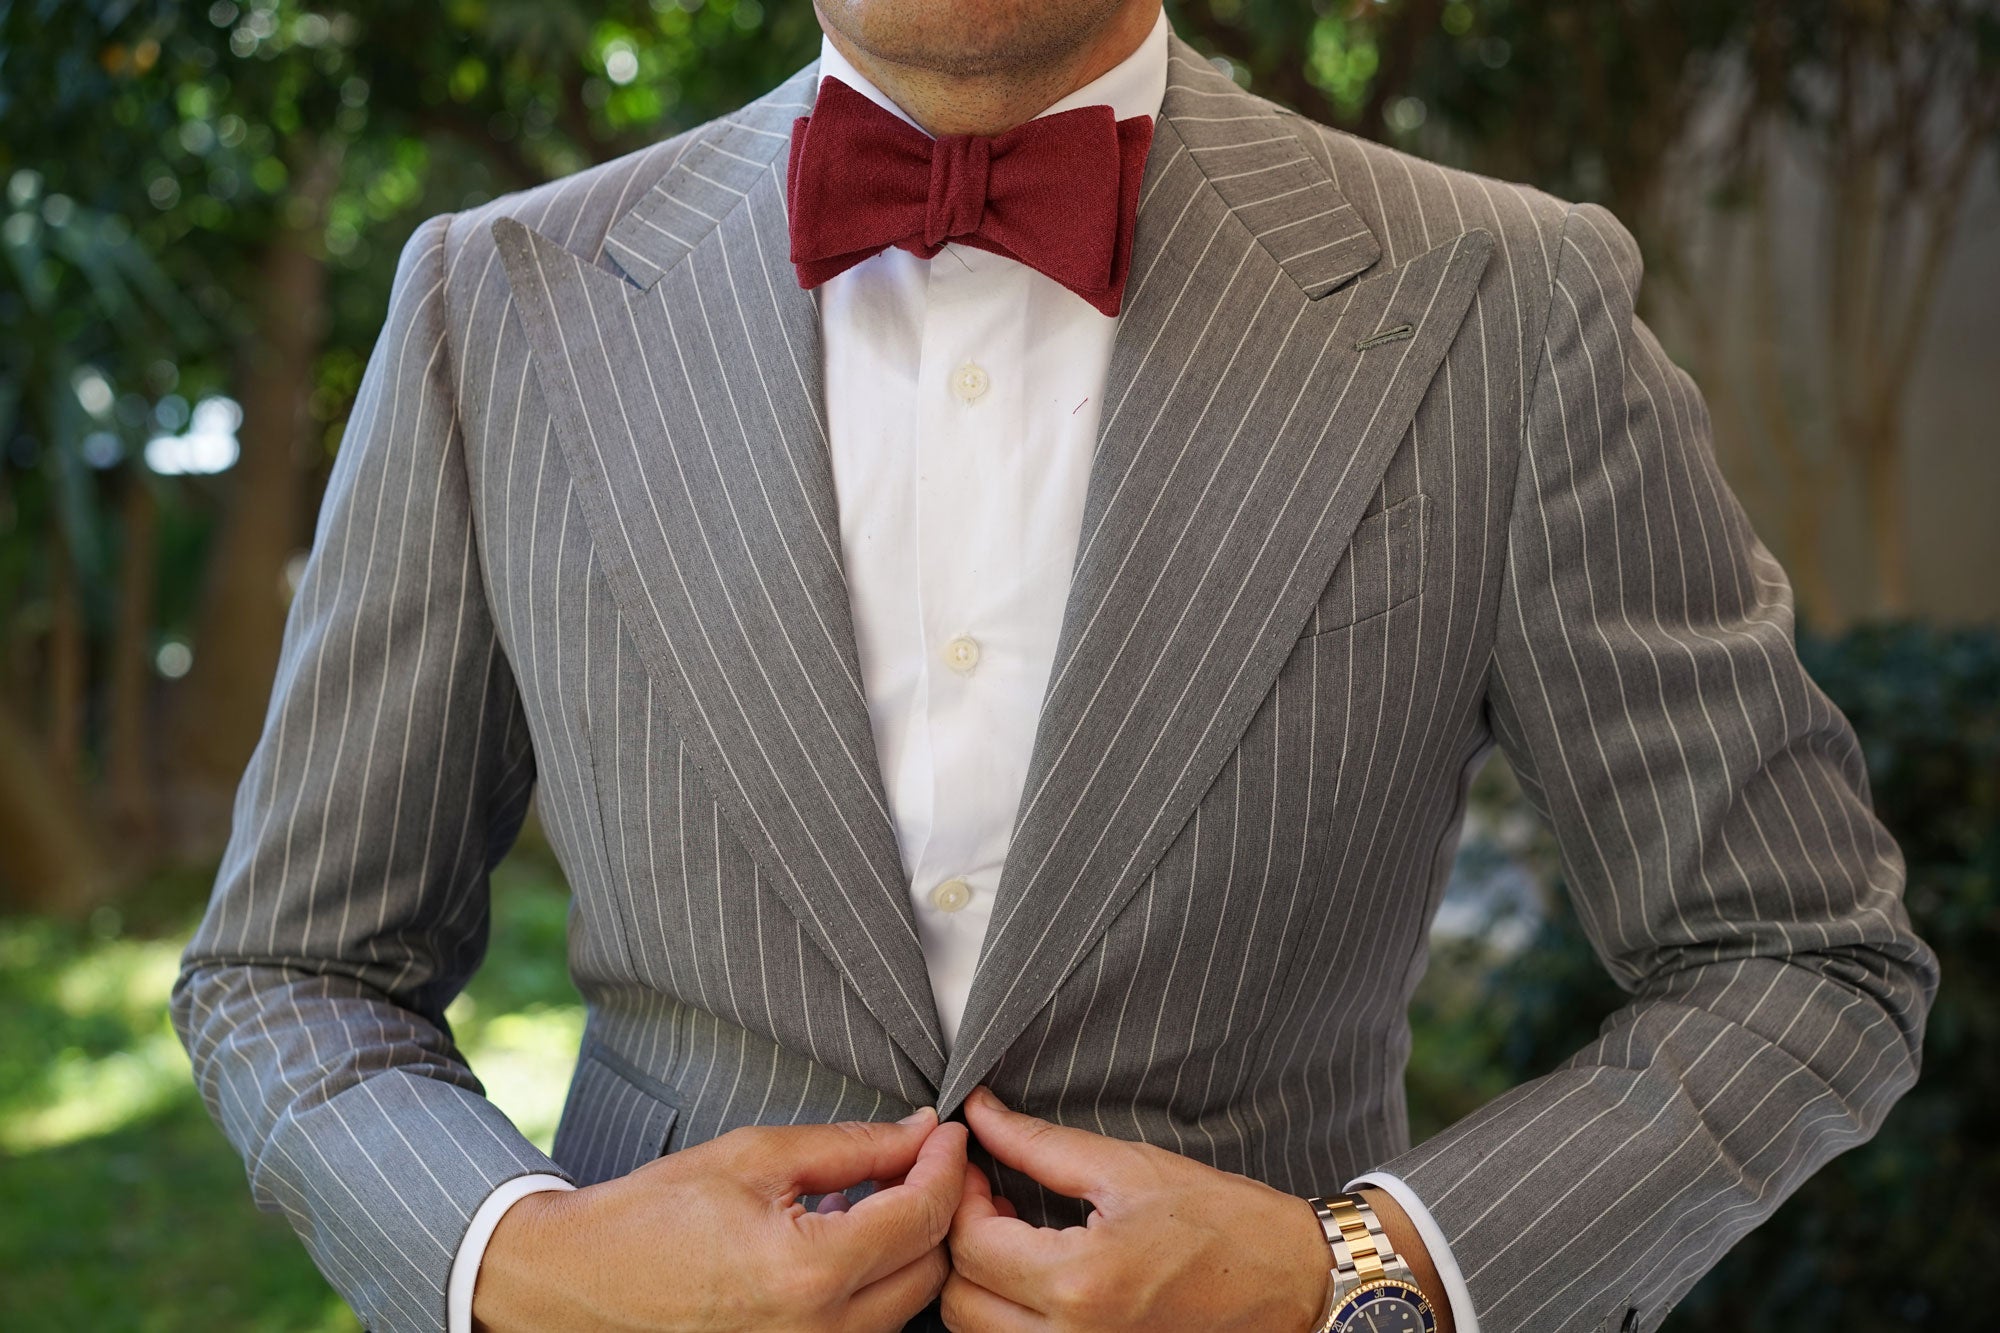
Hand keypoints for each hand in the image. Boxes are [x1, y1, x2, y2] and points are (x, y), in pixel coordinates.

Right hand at [474, 1107, 965, 1331]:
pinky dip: (876, 1283)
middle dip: (937, 1206)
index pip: (922, 1215)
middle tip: (919, 1158)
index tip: (946, 1132)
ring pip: (908, 1304)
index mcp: (809, 1273)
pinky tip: (848, 1241)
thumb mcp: (757, 1156)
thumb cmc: (656, 1214)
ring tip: (879, 1195)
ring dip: (909, 1247)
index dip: (946, 1164)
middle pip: (931, 1267)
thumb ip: (853, 1147)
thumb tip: (920, 1133)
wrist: (583, 1281)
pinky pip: (869, 1328)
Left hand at [941, 1088, 1330, 1331]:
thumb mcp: (1128, 1167)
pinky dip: (1008, 1316)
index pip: (970, 1243)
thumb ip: (1038, 1144)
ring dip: (979, 1283)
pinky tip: (1034, 1276)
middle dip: (960, 1243)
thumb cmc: (1224, 1223)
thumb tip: (979, 1114)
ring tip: (1012, 1235)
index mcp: (1083, 1281)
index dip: (961, 1196)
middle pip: (961, 1301)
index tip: (977, 1167)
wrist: (1293, 1282)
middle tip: (988, 1199)